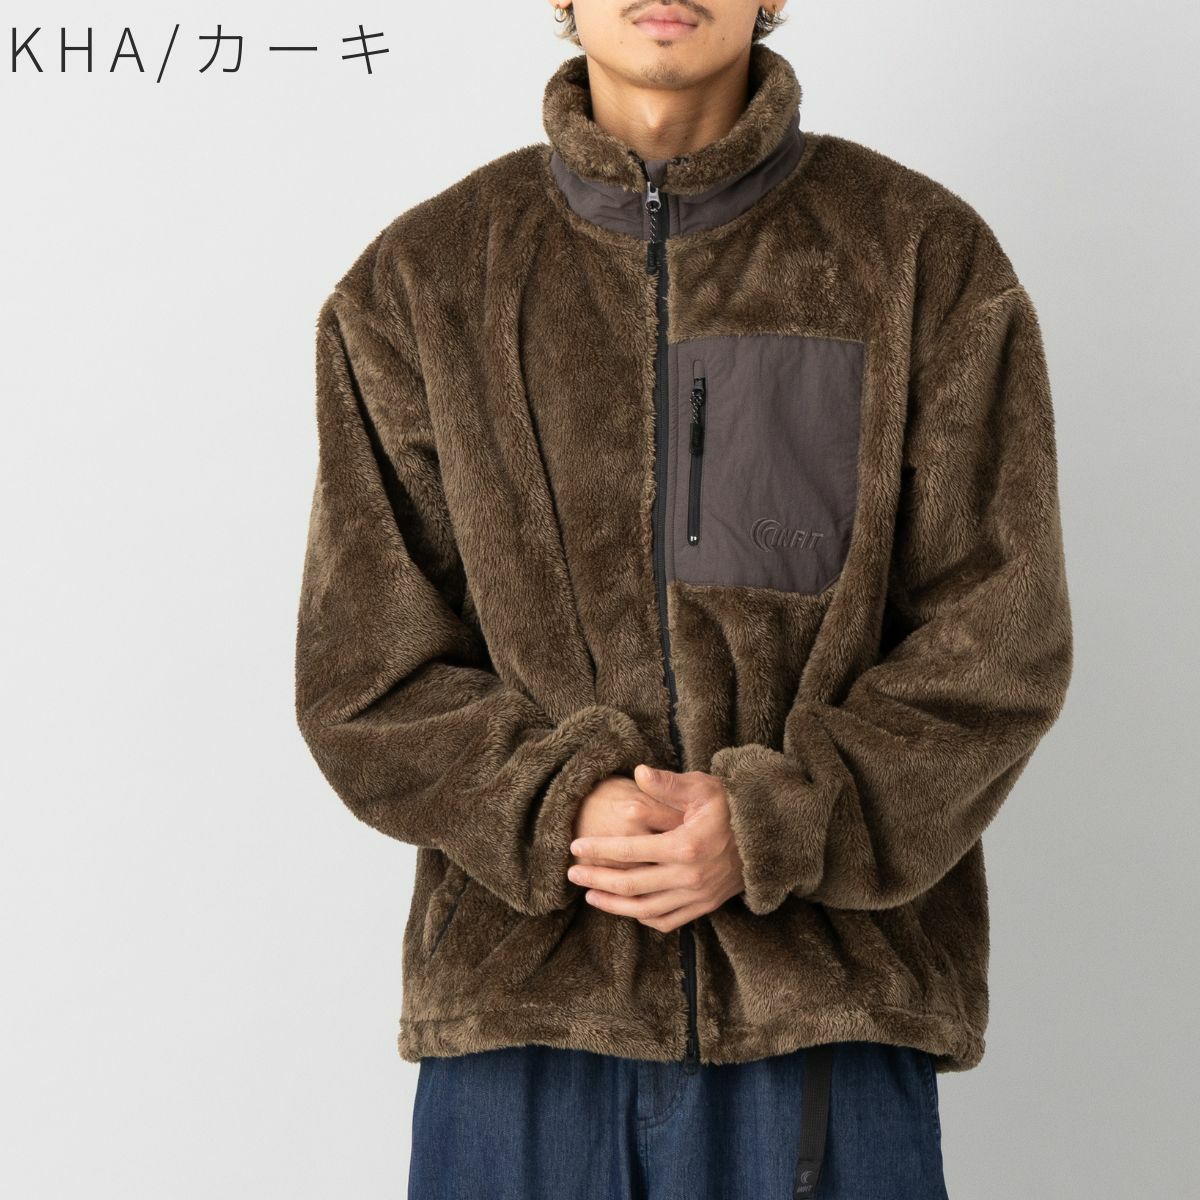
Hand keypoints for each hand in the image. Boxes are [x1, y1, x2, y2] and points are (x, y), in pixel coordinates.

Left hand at [567, 764, 745, 932]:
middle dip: (597, 879)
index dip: (598, 850)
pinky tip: (627, 908)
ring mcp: (698, 895)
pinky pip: (668, 921)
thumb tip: (639, 772)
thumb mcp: (702, 787)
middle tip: (572, 874)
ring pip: (645, 910)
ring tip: (591, 895)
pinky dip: (643, 917)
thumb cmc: (731, 806)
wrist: (768, 835)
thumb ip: (668, 784)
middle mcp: (690, 876)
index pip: (629, 851)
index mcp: (685, 845)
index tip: (574, 848)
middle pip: (631, 885)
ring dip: (614, 905)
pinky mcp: (705, 905)